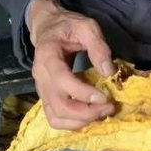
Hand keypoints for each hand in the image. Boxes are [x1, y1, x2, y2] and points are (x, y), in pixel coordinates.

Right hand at [29, 0, 115, 130]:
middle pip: (59, 106)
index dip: (83, 93)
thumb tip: (109, 72)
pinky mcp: (46, 97)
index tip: (105, 97)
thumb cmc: (68, 26)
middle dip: (86, 112)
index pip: (63, 81)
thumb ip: (98, 46)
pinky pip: (55, 118)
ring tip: (102, 114)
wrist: (48, 28)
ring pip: (56, 117)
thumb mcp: (86, 26)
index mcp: (48, 55)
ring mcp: (41, 89)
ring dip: (81, 121)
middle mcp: (40, 77)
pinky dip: (72, 124)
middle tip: (109, 108)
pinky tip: (90, 117)